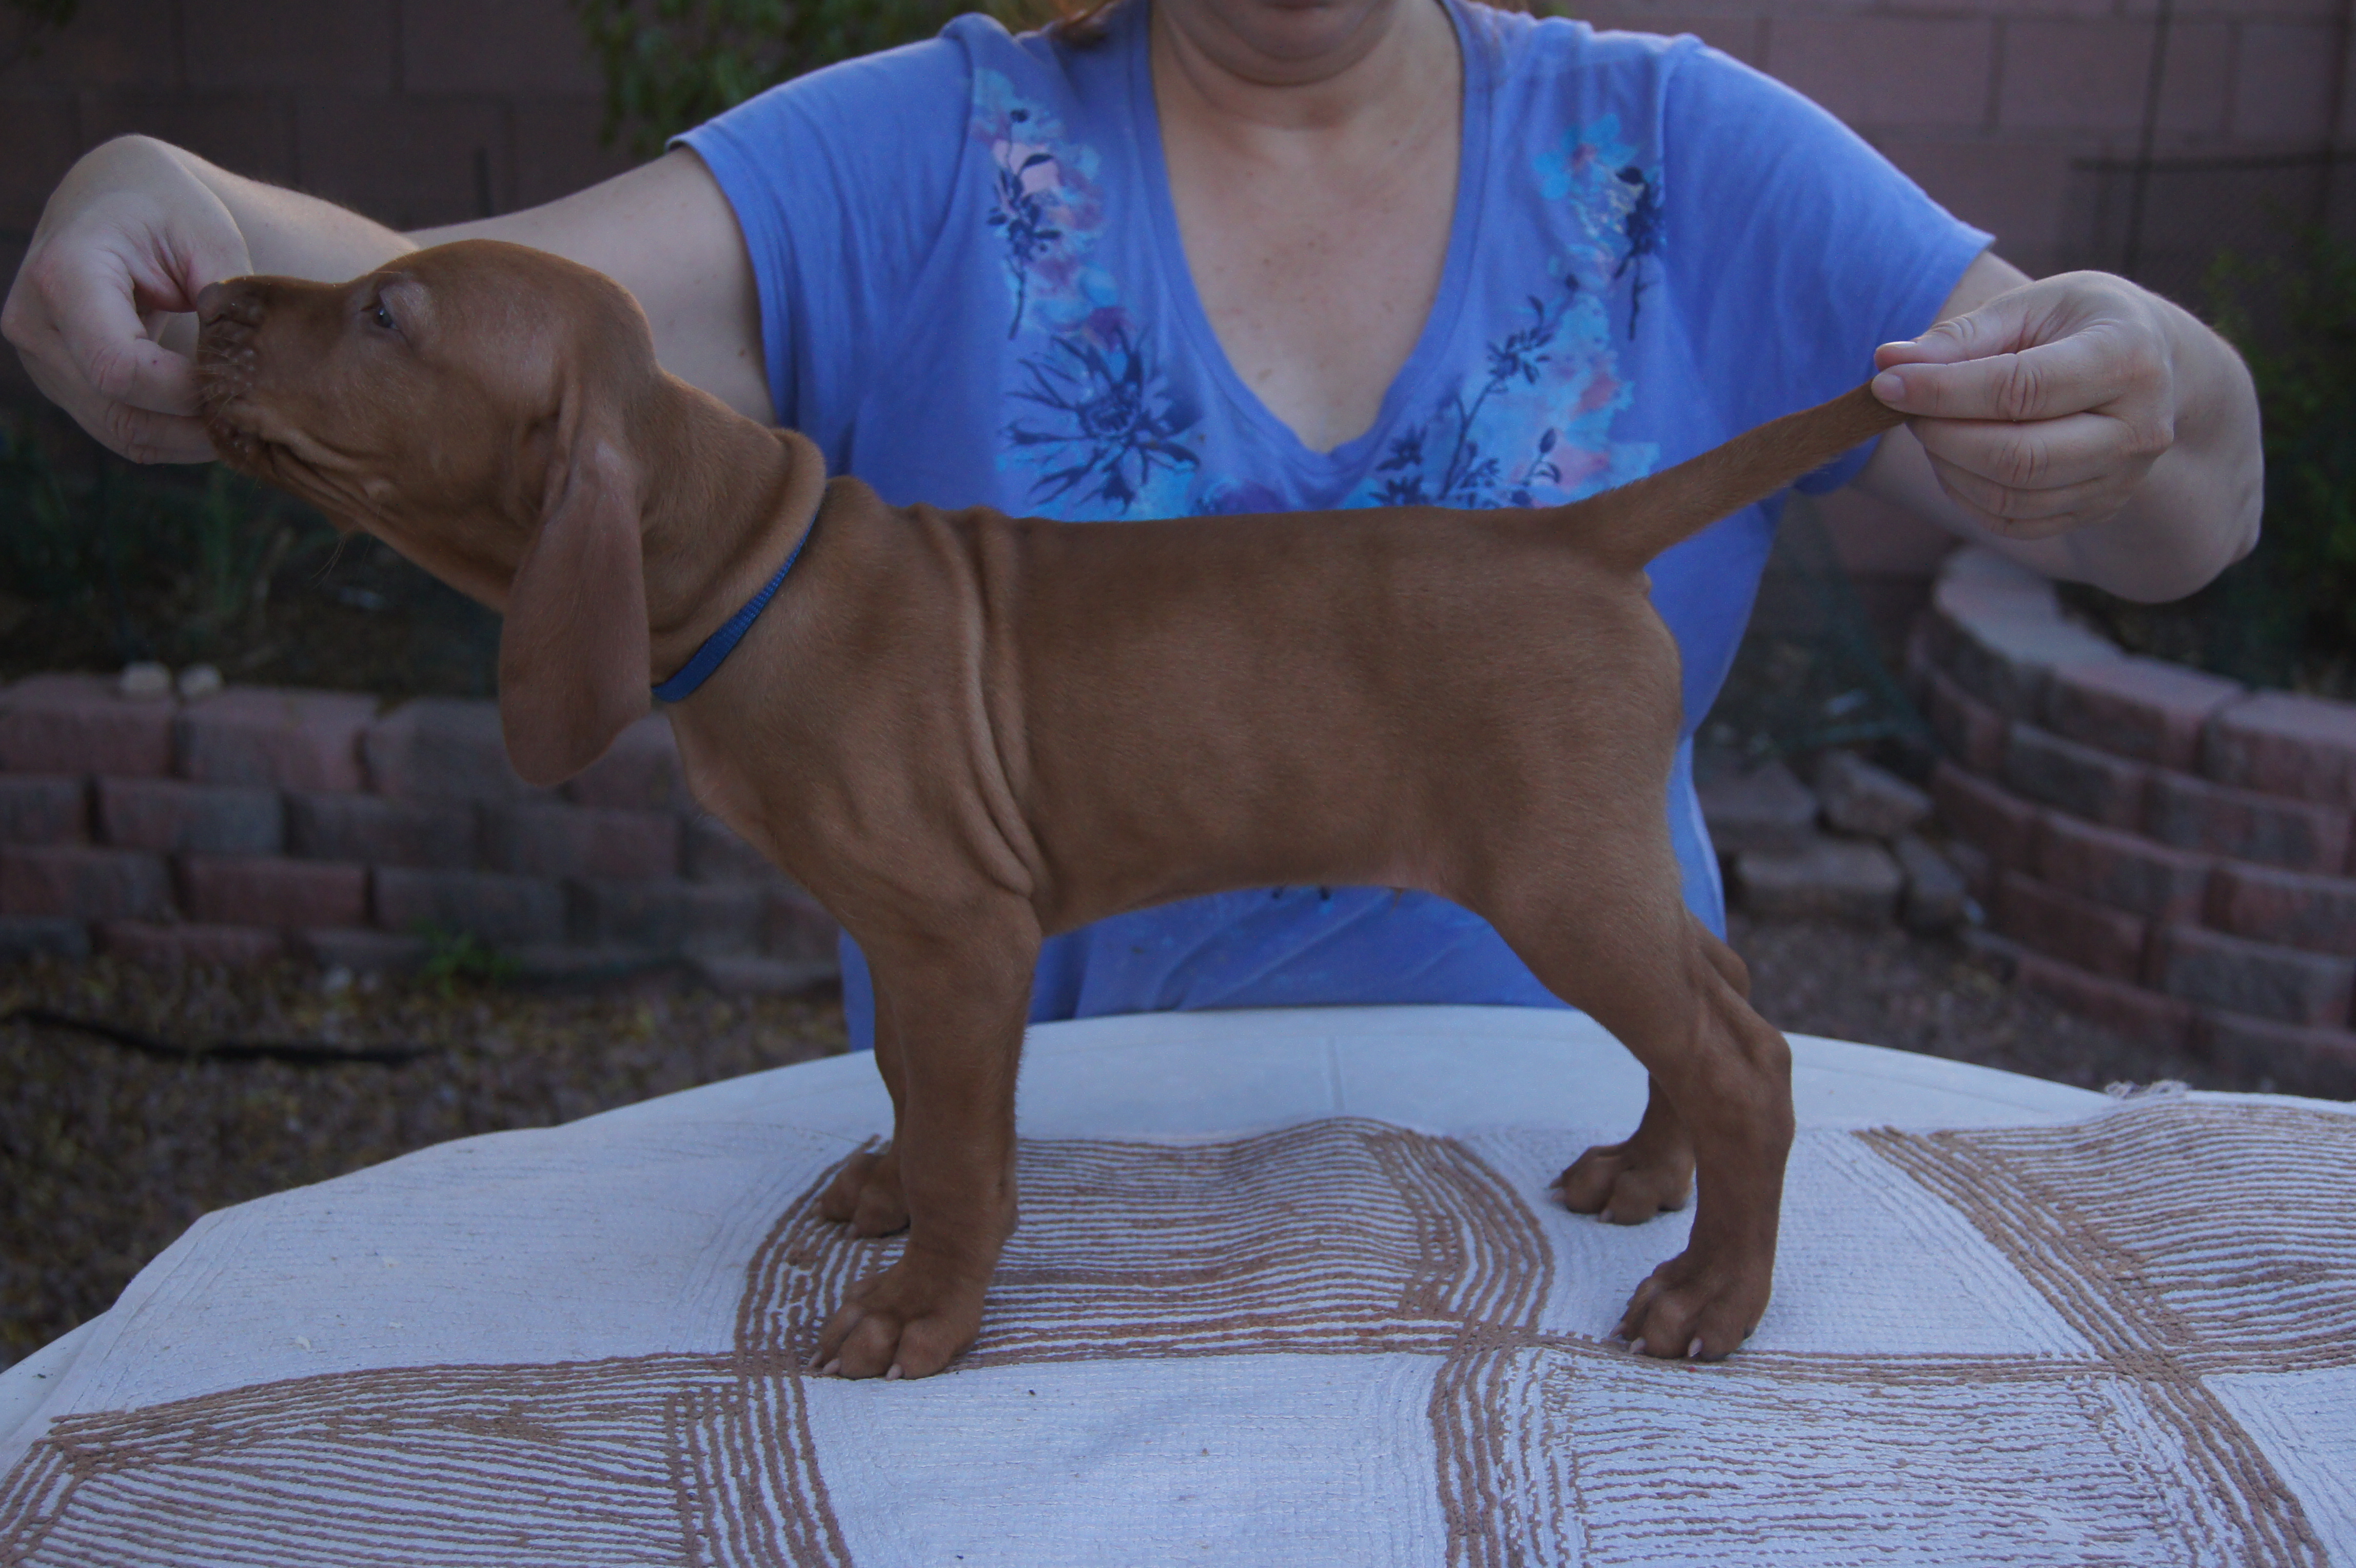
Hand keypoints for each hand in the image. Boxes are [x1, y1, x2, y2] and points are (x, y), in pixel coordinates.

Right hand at [2, 137, 252, 463]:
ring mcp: (39, 357)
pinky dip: (170, 436)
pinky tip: (212, 420)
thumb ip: (225, 295)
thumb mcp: (205, 233)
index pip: (118, 368)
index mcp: (62, 275)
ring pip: (120, 431)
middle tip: (258, 418)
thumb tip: (243, 361)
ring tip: (242, 421)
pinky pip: (118, 429)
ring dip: (187, 440)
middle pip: (119, 411)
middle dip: (194, 425)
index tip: (239, 381)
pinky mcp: (59, 379)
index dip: (185, 392)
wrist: (113, 201)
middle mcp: (34, 321)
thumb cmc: (165, 209)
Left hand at [1868, 271, 2176, 541]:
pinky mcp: (2097, 509)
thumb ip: (1963, 335)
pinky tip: (1955, 458)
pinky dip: (1966, 494)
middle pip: (2017, 457)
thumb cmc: (2079, 324)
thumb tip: (1889, 360)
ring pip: (2010, 496)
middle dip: (1941, 435)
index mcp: (2127, 358)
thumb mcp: (2033, 305)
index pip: (2019, 389)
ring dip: (1947, 466)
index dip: (1942, 391)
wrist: (2149, 366)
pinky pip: (2013, 521)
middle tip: (1906, 409)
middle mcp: (2138, 427)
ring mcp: (2122, 478)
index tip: (1886, 383)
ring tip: (1931, 427)